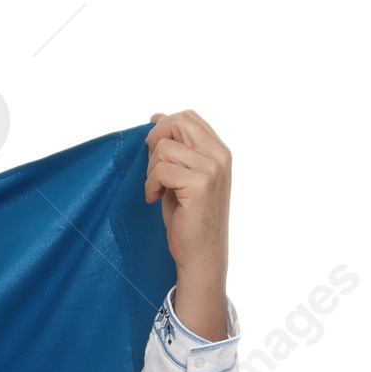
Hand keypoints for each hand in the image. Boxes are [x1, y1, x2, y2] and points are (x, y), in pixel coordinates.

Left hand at [145, 110, 230, 338]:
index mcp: (219, 151)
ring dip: (151, 170)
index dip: (164, 127)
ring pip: (164, 148)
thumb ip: (175, 148)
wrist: (201, 255)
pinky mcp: (199, 183)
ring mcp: (212, 167)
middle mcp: (219, 155)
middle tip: (152, 171)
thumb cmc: (189, 219)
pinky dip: (151, 185)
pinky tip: (155, 199)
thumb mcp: (181, 177)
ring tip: (157, 191)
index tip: (152, 149)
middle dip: (155, 143)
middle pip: (177, 123)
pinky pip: (161, 169)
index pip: (188, 117)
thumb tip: (156, 118)